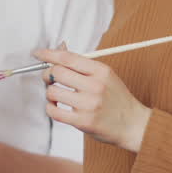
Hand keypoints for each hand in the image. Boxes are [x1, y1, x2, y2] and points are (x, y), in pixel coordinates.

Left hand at [36, 46, 151, 151]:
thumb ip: (82, 64)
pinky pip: (53, 111)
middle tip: (50, 78)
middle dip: (47, 74)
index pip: (68, 58)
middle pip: (56, 72)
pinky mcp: (83, 121)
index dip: (48, 54)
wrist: (133, 124)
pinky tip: (57, 107)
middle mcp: (95, 86)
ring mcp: (89, 104)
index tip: (37, 53)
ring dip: (50, 93)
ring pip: (52, 91)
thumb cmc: (116, 98)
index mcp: (101, 71)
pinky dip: (50, 108)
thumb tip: (59, 48)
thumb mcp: (105, 75)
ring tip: (58, 95)